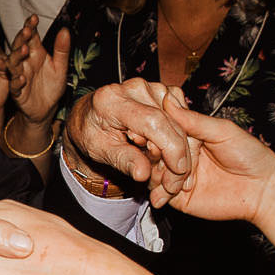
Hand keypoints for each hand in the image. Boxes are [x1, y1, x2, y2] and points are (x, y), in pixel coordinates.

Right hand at [6, 16, 68, 124]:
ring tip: (24, 50)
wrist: (47, 109)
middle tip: (27, 31)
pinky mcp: (18, 92)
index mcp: (36, 53)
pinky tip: (21, 77)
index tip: (33, 18)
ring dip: (17, 56)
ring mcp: (19, 76)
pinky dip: (17, 81)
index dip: (30, 26)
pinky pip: (15, 85)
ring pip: (13, 64)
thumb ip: (62, 49)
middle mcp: (25, 62)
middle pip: (19, 46)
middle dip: (22, 38)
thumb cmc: (52, 86)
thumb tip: (66, 30)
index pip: (31, 36)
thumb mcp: (61, 67)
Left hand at [62, 78, 189, 192]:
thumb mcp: (100, 150)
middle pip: (172, 125)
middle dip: (177, 159)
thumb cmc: (92, 132)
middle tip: (169, 186)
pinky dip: (180, 143)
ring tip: (163, 174)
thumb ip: (123, 160)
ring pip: (182, 125)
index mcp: (114, 100)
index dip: (171, 148)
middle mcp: (137, 89)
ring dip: (179, 154)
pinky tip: (167, 157)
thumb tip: (143, 174)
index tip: (177, 172)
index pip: (154, 122)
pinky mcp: (165, 93)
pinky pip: (183, 121)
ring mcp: (153, 88)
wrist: (90, 117)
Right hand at [152, 96, 274, 222]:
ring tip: (177, 180)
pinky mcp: (179, 197)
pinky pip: (160, 193)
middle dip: (161, 156)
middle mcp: (182, 154)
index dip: (160, 133)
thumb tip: (168, 100)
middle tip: (170, 161)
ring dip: (161, 175)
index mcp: (191, 135)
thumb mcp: (222, 130)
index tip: (155, 135)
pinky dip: (159, 192)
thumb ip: (193, 120)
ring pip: (154, 171)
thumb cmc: (250, 155)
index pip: (166, 129)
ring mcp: (179, 176)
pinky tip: (167, 192)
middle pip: (157, 150)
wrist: (262, 189)